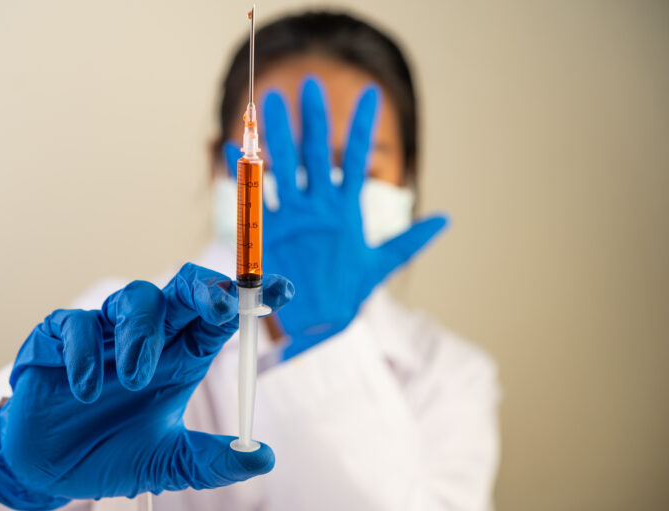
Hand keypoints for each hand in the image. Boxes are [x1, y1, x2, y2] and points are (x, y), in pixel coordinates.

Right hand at [0, 264, 293, 509]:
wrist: (49, 471)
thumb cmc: (114, 455)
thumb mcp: (168, 463)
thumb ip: (212, 460)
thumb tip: (264, 458)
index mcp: (182, 355)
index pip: (222, 315)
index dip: (251, 297)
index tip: (282, 289)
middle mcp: (150, 335)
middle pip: (183, 289)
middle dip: (205, 289)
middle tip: (218, 308)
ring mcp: (105, 332)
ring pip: (134, 299)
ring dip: (141, 333)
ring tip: (136, 378)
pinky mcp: (59, 338)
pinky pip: (76, 324)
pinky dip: (84, 353)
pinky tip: (86, 390)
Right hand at [225, 78, 446, 358]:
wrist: (319, 320)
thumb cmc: (350, 293)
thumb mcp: (383, 264)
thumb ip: (411, 240)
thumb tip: (447, 218)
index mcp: (344, 208)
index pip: (354, 158)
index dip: (361, 126)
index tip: (371, 94)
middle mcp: (318, 205)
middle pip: (314, 153)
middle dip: (314, 119)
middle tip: (312, 83)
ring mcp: (293, 214)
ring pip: (283, 166)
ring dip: (277, 135)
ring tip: (270, 100)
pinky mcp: (269, 231)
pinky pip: (254, 199)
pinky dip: (243, 175)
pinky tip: (233, 149)